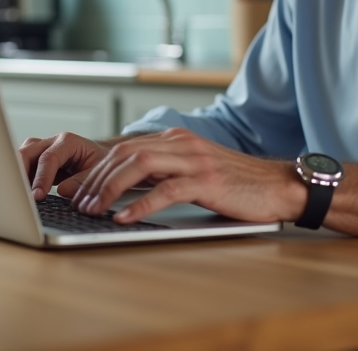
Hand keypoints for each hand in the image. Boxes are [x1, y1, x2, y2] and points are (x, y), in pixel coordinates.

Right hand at [18, 132, 110, 200]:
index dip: (42, 177)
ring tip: (20, 193)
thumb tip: (61, 190)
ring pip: (22, 156)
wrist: (100, 156)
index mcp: (68, 141)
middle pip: (28, 152)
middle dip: (21, 173)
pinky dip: (21, 177)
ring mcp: (43, 149)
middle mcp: (52, 142)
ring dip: (19, 174)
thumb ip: (82, 181)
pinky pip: (24, 165)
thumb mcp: (98, 172)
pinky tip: (23, 191)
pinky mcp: (38, 159)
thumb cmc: (100, 162)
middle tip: (23, 195)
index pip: (48, 158)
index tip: (38, 196)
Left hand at [71, 128, 303, 224]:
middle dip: (96, 178)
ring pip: (139, 165)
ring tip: (94, 209)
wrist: (280, 186)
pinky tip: (124, 217)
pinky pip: (166, 190)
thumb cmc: (237, 185)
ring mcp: (194, 160)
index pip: (124, 149)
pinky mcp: (207, 180)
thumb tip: (125, 190)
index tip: (77, 190)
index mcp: (175, 140)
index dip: (96, 169)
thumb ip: (164, 173)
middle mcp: (181, 143)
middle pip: (125, 153)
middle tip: (78, 202)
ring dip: (110, 188)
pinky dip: (141, 204)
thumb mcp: (194, 172)